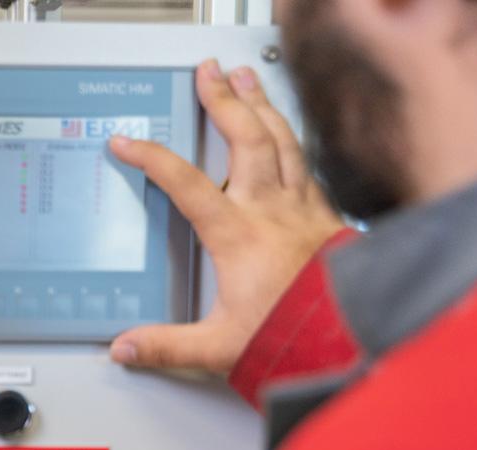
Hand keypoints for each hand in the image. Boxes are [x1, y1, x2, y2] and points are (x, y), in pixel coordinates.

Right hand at [110, 59, 345, 376]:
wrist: (351, 333)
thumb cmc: (292, 334)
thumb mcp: (217, 347)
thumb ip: (166, 345)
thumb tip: (125, 348)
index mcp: (237, 236)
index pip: (186, 184)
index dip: (153, 159)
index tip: (128, 143)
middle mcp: (271, 210)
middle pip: (245, 138)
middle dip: (223, 101)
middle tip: (208, 75)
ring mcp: (302, 206)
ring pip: (281, 139)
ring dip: (261, 105)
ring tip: (246, 82)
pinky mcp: (325, 213)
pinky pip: (306, 162)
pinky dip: (291, 138)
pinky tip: (286, 133)